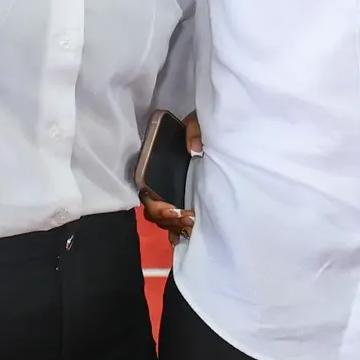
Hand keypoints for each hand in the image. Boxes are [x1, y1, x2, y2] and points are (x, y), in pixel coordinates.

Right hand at [139, 115, 199, 241]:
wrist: (211, 129)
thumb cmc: (199, 127)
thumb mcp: (198, 122)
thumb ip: (194, 130)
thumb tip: (194, 150)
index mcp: (156, 165)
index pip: (147, 193)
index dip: (159, 207)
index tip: (177, 209)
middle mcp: (159, 182)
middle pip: (153, 211)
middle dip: (169, 220)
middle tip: (190, 219)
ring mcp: (171, 192)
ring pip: (162, 219)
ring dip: (175, 226)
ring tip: (193, 226)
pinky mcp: (183, 198)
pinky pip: (174, 220)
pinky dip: (177, 231)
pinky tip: (187, 237)